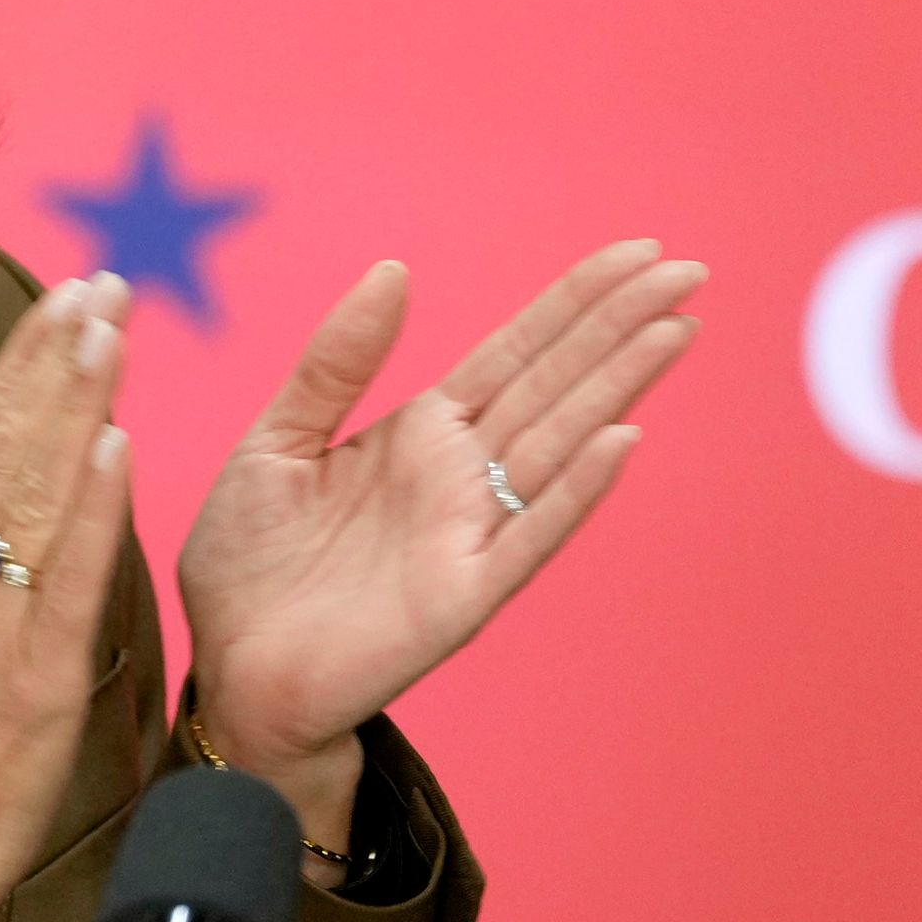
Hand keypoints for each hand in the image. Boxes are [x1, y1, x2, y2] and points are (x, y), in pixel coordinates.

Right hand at [0, 275, 137, 921]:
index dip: (22, 356)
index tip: (70, 295)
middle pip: (5, 444)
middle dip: (59, 358)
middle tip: (110, 288)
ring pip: (36, 492)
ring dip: (77, 406)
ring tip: (116, 334)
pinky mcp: (36, 672)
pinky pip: (68, 578)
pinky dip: (92, 511)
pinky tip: (118, 448)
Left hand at [178, 242, 703, 832]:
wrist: (231, 671)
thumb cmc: (249, 565)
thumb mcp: (277, 441)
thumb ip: (336, 363)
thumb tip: (393, 269)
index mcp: (420, 434)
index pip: (517, 352)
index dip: (575, 302)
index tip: (638, 250)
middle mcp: (460, 477)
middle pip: (556, 385)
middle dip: (619, 327)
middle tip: (689, 269)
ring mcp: (469, 534)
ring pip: (560, 445)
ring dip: (617, 388)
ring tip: (674, 328)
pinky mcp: (462, 596)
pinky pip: (530, 535)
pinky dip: (576, 490)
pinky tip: (622, 439)